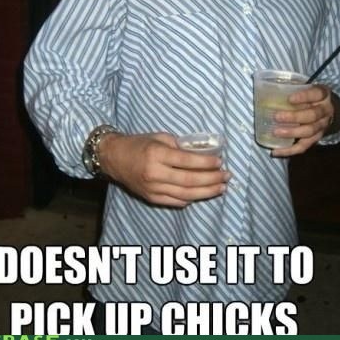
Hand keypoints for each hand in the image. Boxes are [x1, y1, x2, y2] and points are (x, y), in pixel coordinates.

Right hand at [99, 132, 231, 206]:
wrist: (113, 158)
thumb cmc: (138, 144)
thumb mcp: (158, 137)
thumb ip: (178, 146)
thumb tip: (200, 155)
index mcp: (156, 155)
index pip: (187, 161)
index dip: (206, 163)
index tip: (220, 162)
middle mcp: (154, 174)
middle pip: (189, 180)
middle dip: (211, 179)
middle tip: (226, 176)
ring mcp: (153, 188)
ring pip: (185, 194)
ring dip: (206, 192)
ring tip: (221, 188)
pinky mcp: (151, 198)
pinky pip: (175, 201)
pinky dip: (190, 199)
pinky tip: (202, 194)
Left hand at [270, 84, 333, 157]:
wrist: (330, 109)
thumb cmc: (312, 96)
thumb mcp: (308, 88)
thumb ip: (294, 88)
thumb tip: (268, 88)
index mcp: (323, 95)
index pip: (316, 94)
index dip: (304, 97)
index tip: (289, 98)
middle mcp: (325, 111)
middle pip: (312, 115)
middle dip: (294, 117)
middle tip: (277, 116)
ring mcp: (322, 127)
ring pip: (309, 132)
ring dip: (292, 133)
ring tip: (276, 132)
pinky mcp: (316, 139)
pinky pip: (304, 146)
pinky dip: (289, 150)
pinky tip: (275, 151)